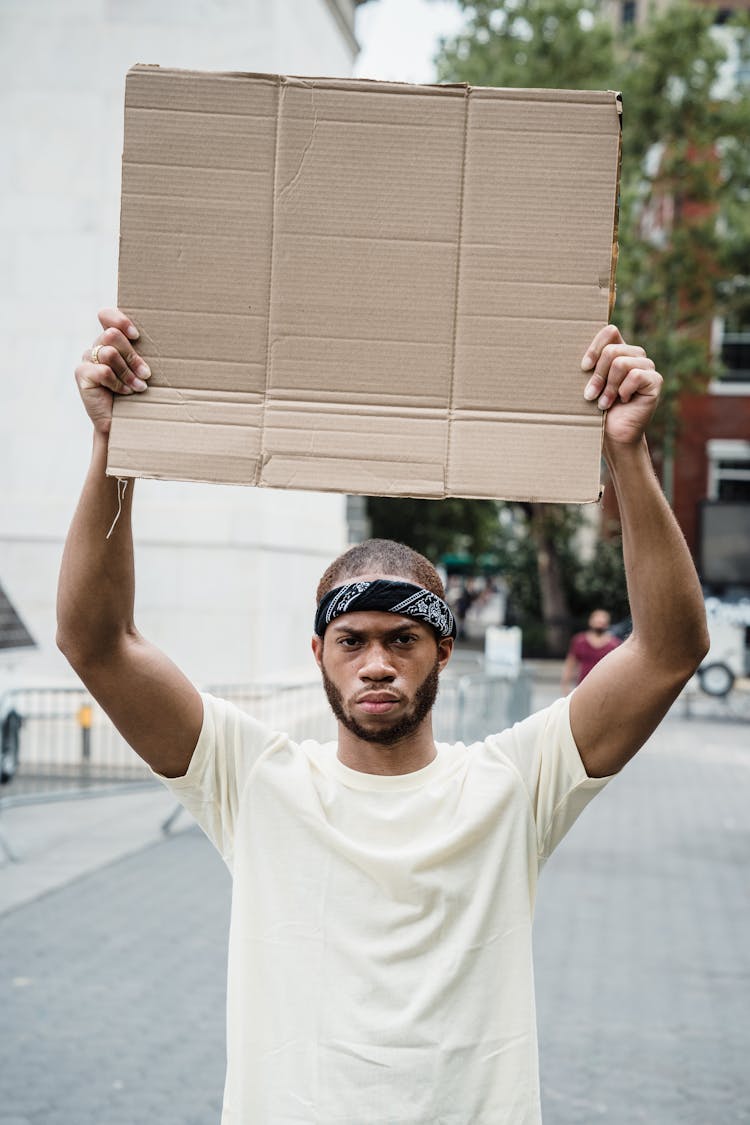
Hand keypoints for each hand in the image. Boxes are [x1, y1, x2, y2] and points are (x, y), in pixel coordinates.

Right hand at [75, 309, 150, 434]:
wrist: (122, 422)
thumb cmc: (137, 394)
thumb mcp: (141, 370)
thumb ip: (141, 353)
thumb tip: (163, 339)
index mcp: (110, 341)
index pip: (107, 316)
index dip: (120, 321)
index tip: (136, 335)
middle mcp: (96, 347)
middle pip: (112, 335)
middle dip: (132, 356)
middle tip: (146, 374)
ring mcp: (87, 360)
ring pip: (109, 353)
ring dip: (128, 373)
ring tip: (139, 387)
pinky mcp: (82, 374)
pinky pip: (103, 371)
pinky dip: (117, 384)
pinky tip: (124, 393)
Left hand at [581, 325, 661, 448]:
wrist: (613, 435)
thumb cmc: (596, 410)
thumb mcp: (589, 383)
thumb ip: (589, 366)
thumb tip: (573, 353)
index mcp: (619, 351)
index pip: (610, 332)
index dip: (595, 347)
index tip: (583, 368)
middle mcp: (635, 355)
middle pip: (612, 350)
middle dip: (597, 375)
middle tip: (590, 395)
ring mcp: (647, 367)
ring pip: (621, 363)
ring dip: (608, 387)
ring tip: (604, 403)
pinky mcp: (655, 381)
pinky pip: (636, 376)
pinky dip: (623, 391)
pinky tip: (623, 401)